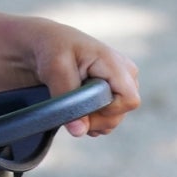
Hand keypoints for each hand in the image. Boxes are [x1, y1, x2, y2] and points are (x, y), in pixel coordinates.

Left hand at [28, 23, 141, 137]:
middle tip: (70, 106)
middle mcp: (125, 75)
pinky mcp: (112, 95)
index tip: (82, 105)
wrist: (46, 44)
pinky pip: (107, 120)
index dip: (107, 111)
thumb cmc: (52, 49)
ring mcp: (120, 86)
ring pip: (113, 120)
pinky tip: (77, 107)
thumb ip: (68, 101)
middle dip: (94, 119)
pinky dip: (90, 121)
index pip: (129, 101)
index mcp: (116, 65)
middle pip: (120, 115)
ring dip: (90, 121)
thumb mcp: (55, 68)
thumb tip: (79, 131)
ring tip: (71, 103)